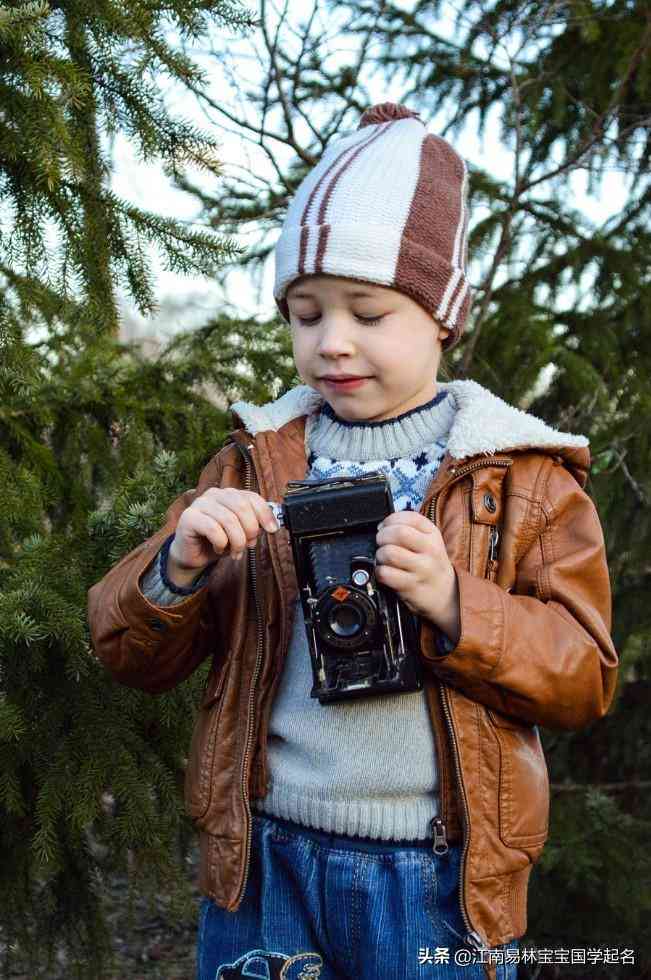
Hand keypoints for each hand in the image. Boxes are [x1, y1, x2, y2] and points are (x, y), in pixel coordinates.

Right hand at [170, 488, 279, 571]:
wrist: (194, 555)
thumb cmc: (218, 541)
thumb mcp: (241, 532)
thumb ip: (255, 525)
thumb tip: (272, 525)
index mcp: (229, 494)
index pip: (252, 497)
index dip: (265, 514)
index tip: (272, 530)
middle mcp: (214, 494)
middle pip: (242, 507)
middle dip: (250, 530)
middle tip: (249, 545)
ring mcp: (200, 503)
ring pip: (228, 519)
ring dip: (237, 541)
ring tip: (235, 552)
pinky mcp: (189, 517)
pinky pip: (213, 529)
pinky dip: (221, 543)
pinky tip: (219, 548)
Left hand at [375, 511, 459, 642]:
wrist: (446, 594)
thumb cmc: (430, 564)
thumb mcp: (428, 541)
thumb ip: (409, 529)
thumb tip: (382, 527)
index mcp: (432, 534)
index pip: (409, 517)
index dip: (390, 521)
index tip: (385, 527)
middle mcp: (430, 550)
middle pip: (398, 533)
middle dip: (382, 536)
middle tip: (381, 543)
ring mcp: (421, 569)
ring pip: (389, 553)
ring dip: (379, 555)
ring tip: (384, 559)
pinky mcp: (411, 586)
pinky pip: (385, 573)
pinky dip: (379, 572)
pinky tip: (385, 572)